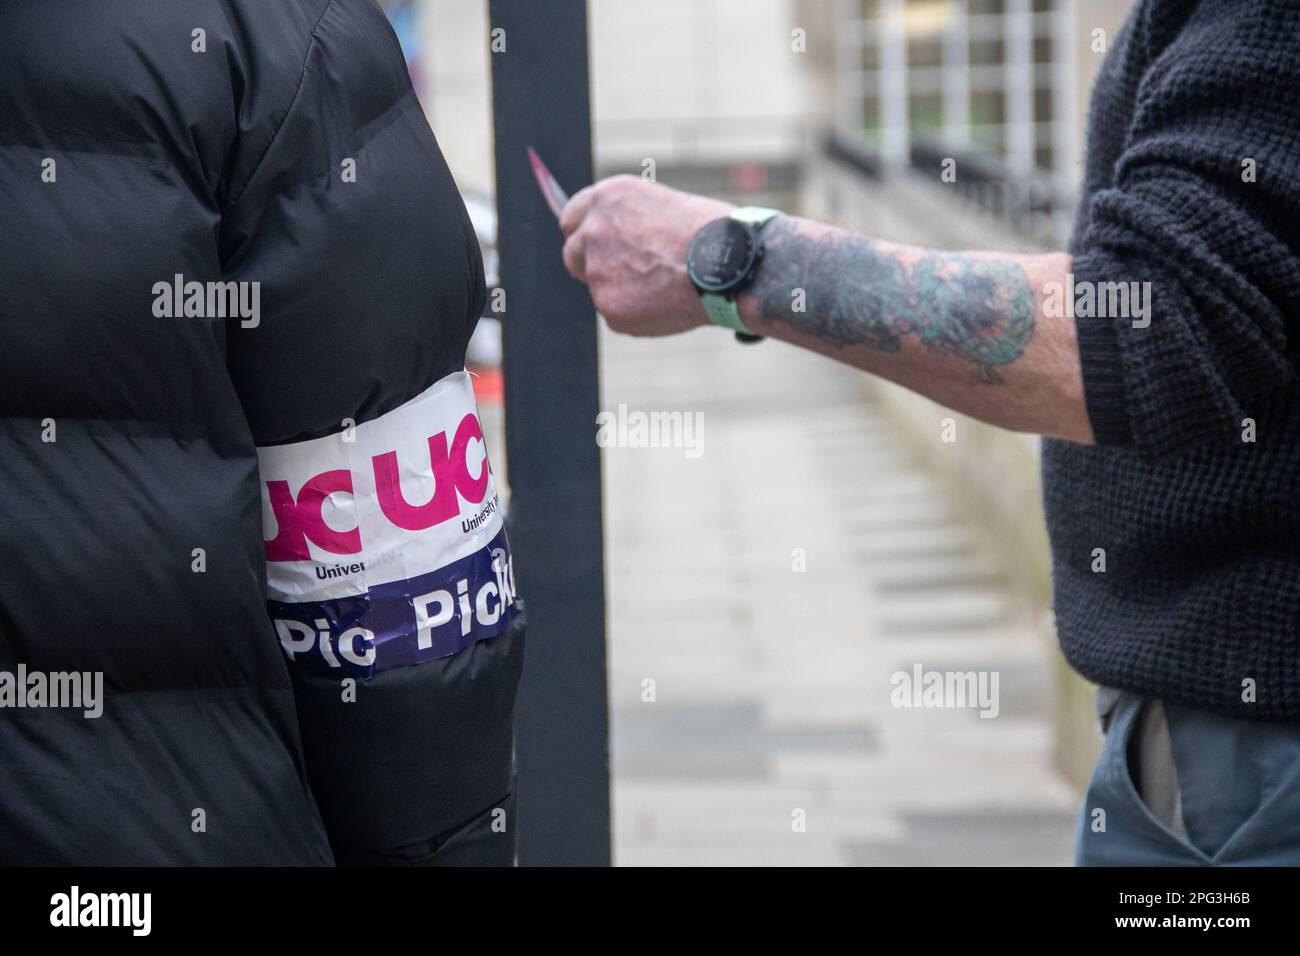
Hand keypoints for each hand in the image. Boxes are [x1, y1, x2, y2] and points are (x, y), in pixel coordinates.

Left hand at [560, 175, 733, 335]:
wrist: (728, 262)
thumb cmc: (710, 232)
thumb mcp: (662, 206)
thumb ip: (630, 223)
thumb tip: (619, 245)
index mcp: (607, 198)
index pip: (571, 218)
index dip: (585, 235)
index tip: (594, 246)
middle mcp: (594, 231)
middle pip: (572, 255)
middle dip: (591, 266)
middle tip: (624, 275)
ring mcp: (597, 271)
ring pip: (600, 289)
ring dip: (623, 291)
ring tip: (666, 287)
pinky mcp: (609, 306)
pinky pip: (618, 314)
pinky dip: (639, 315)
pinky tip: (669, 303)